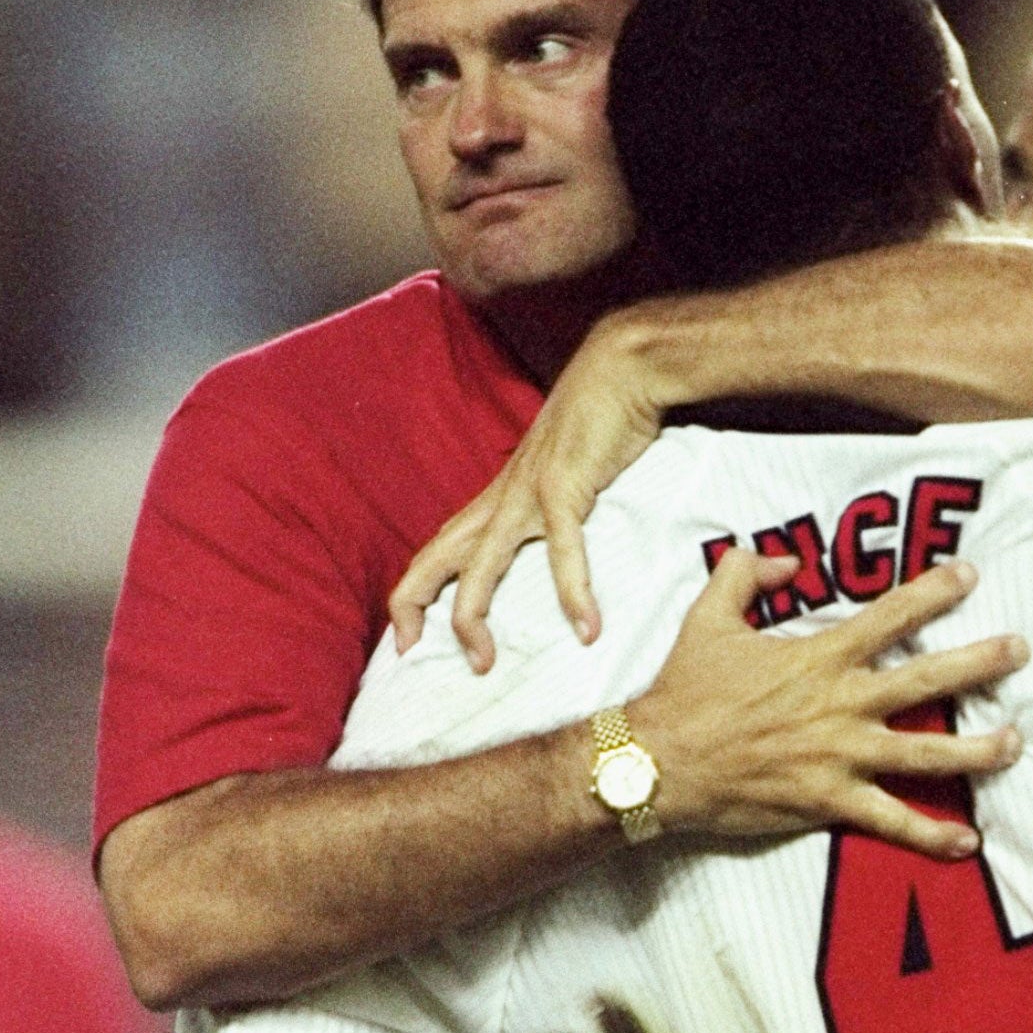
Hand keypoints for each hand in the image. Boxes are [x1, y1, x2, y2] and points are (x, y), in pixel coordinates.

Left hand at [390, 333, 660, 670]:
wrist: (620, 369)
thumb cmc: (597, 420)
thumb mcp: (562, 472)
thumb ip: (551, 507)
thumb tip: (556, 542)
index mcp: (497, 497)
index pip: (436, 550)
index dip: (412, 595)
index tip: (411, 640)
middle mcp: (500, 499)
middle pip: (434, 560)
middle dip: (413, 611)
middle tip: (412, 658)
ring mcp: (527, 495)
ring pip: (479, 567)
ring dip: (474, 620)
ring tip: (485, 663)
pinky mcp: (564, 489)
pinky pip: (561, 551)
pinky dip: (573, 593)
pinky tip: (587, 627)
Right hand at [629, 549, 1026, 858]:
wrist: (657, 762)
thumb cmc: (685, 690)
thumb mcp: (710, 614)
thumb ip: (749, 573)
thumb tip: (788, 561)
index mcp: (821, 657)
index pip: (891, 616)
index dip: (934, 592)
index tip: (970, 577)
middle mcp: (842, 704)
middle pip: (928, 680)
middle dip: (981, 663)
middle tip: (1021, 650)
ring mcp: (840, 756)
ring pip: (925, 753)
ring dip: (976, 750)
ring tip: (1015, 743)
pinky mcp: (830, 803)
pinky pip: (891, 820)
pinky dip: (932, 834)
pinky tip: (969, 841)